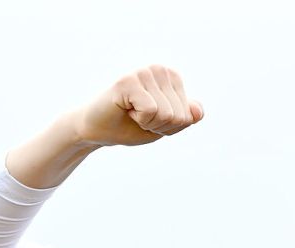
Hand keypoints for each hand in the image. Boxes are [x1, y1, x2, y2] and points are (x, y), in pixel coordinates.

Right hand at [73, 65, 203, 146]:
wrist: (97, 130)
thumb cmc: (131, 126)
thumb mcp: (166, 126)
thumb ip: (186, 118)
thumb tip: (198, 111)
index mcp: (173, 78)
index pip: (191, 116)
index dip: (171, 128)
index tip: (151, 119)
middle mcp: (161, 69)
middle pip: (180, 116)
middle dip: (160, 127)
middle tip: (139, 118)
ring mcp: (144, 72)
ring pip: (167, 115)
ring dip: (149, 124)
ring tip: (132, 113)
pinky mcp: (129, 80)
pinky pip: (151, 111)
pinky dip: (140, 120)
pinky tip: (125, 110)